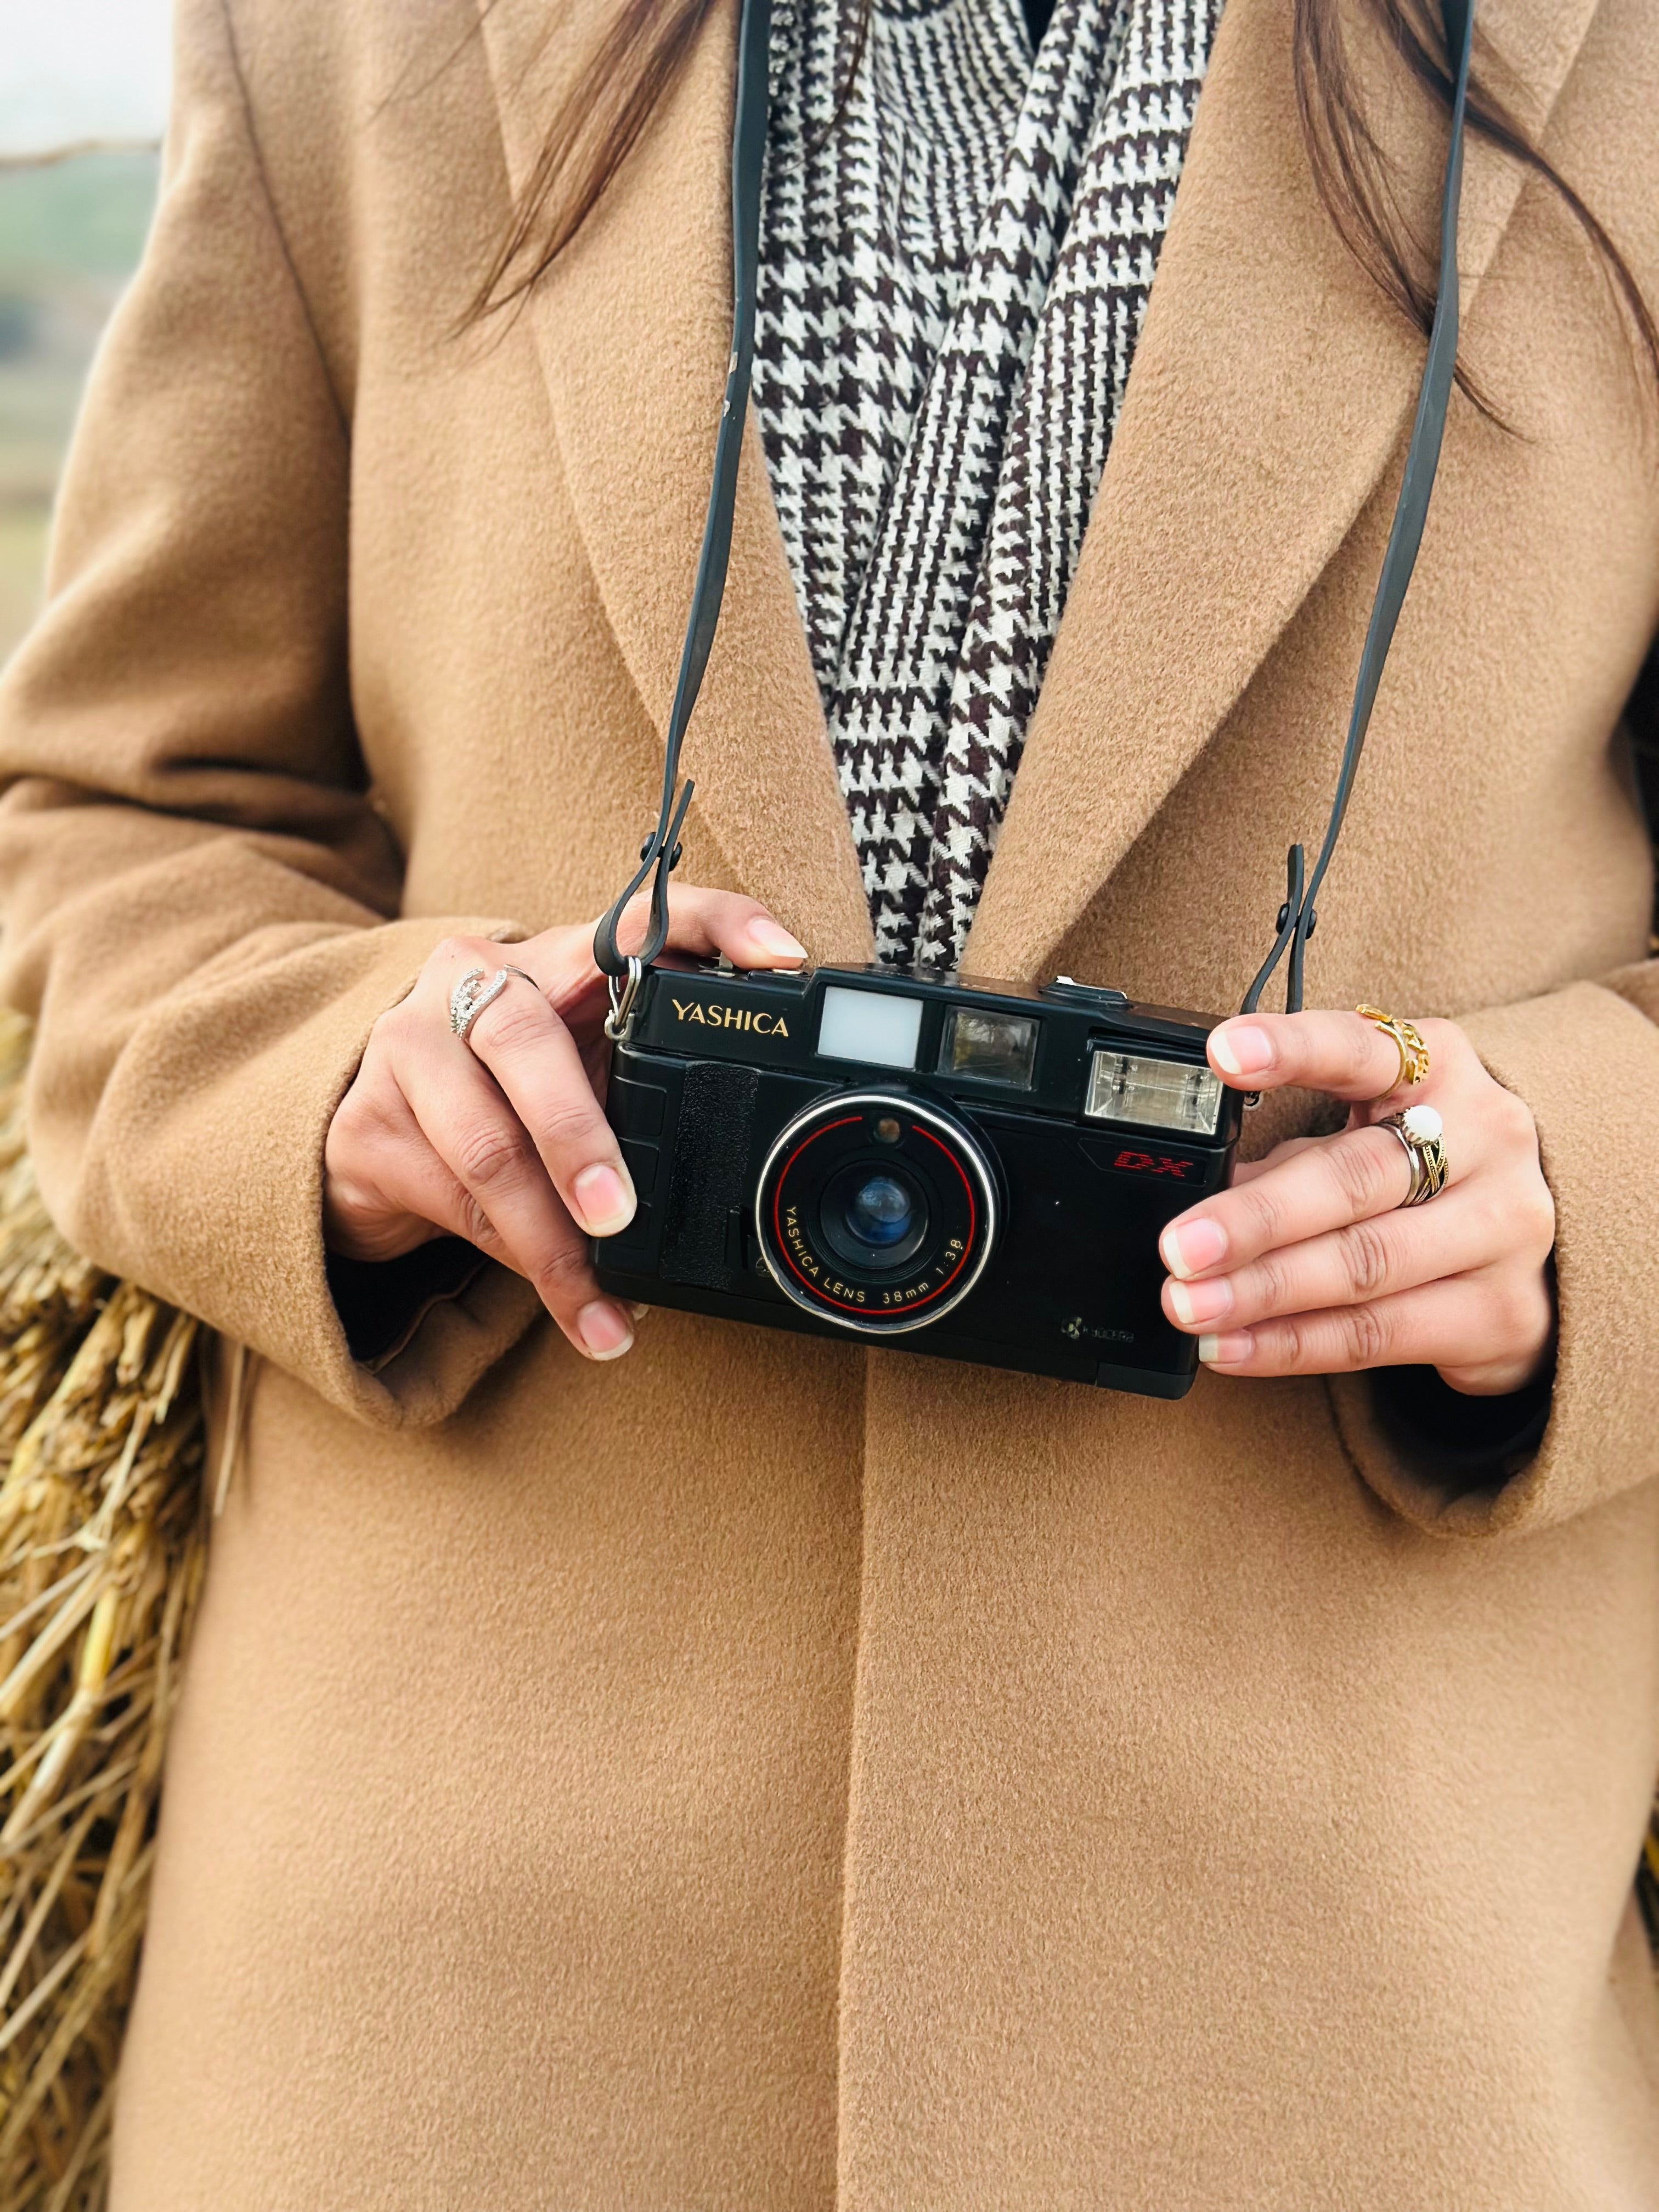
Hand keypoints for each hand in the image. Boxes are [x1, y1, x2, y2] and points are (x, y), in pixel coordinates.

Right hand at [323, 889, 806, 1361]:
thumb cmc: (511, 1090)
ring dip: (552, 1242)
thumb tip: (749, 1144)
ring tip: (599, 1305)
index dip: (711, 925)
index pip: (635, 918)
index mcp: (551, 957)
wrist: (375, 1126)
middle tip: (620, 1216)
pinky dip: (517, 1262)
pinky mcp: (365, 1123)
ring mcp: (406, 1047)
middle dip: (577, 1137)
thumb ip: (648, 1074)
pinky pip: (453, 1201)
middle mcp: (472, 983)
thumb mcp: (585, 1067)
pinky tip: (560, 1297)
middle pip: (525, 1039)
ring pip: (488, 1146)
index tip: (778, 959)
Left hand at [1158, 1010, 1555, 1394]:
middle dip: (1256, 1218)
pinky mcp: (1501, 1310)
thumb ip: (1287, 1156)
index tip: (1224, 1051)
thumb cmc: (1422, 1176)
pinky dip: (1292, 1344)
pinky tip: (1231, 1348)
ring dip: (1262, 1292)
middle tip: (1179, 1246)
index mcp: (1436, 1068)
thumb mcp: (1360, 1137)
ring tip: (1188, 1306)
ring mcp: (1505, 1225)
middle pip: (1356, 1178)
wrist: (1547, 1248)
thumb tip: (1193, 1198)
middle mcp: (1486, 1135)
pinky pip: (1378, 1334)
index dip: (1293, 1048)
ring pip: (1365, 1263)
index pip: (1361, 1048)